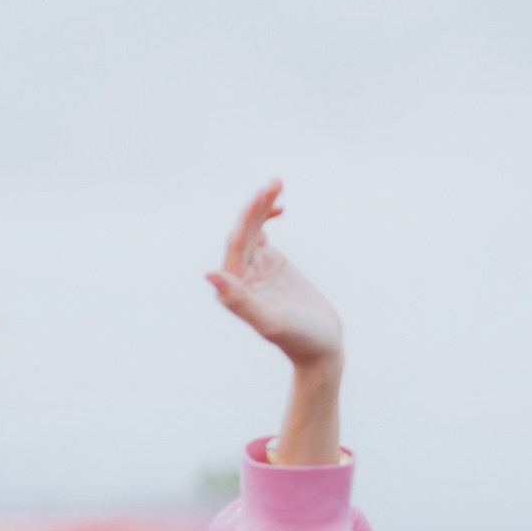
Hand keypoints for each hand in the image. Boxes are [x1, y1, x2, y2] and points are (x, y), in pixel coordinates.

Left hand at [205, 181, 342, 369]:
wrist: (321, 347)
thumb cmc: (299, 339)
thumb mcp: (271, 321)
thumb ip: (240, 300)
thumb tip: (210, 274)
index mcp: (232, 289)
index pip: (237, 244)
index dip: (249, 217)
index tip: (265, 194)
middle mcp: (237, 277)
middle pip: (243, 232)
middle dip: (256, 206)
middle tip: (275, 182)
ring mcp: (253, 268)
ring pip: (252, 230)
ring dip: (262, 207)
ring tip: (277, 183)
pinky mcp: (268, 264)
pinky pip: (261, 233)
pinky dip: (267, 217)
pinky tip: (279, 207)